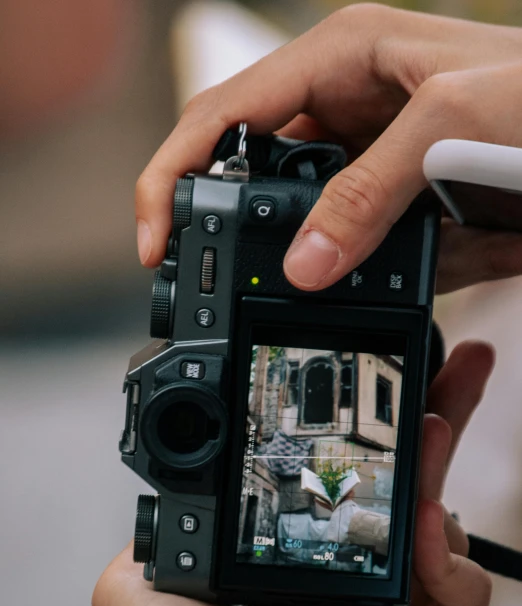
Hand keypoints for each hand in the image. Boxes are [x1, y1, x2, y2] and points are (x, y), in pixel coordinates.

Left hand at [93, 341, 493, 605]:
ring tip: (435, 421)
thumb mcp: (141, 582)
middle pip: (394, 492)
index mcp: (288, 572)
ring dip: (437, 466)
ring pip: (434, 525)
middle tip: (445, 373)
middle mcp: (342, 590)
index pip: (333, 490)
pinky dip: (449, 552)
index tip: (365, 402)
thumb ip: (158, 533)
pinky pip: (459, 587)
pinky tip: (427, 528)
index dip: (354, 444)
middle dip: (420, 430)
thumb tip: (170, 502)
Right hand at [135, 5, 521, 292]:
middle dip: (249, 229)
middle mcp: (349, 109)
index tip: (155, 241)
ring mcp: (375, 164)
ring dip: (322, 262)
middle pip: (258, 178)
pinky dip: (379, 277)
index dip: (173, 176)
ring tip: (356, 270)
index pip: (223, 116)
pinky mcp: (404, 207)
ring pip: (313, 227)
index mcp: (341, 59)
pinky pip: (368, 252)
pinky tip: (409, 270)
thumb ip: (369, 192)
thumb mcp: (453, 123)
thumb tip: (302, 264)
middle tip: (249, 276)